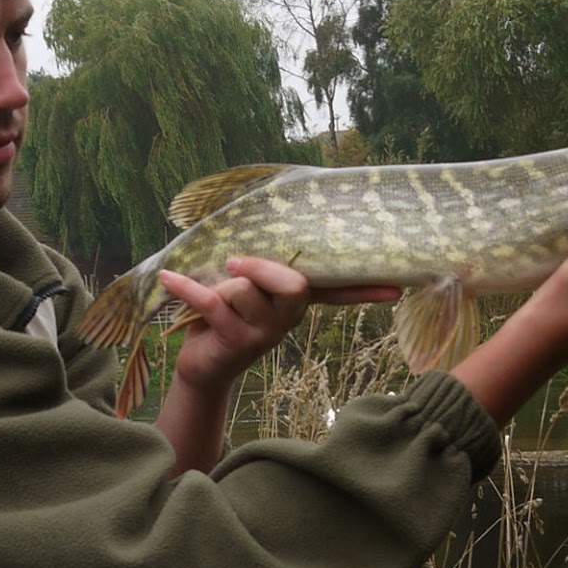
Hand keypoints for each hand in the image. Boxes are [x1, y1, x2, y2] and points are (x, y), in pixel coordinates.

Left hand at [159, 257, 400, 396]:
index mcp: (298, 299)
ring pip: (244, 291)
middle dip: (262, 269)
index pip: (338, 291)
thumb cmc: (224, 309)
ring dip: (218, 284)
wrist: (202, 363)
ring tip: (207, 289)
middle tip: (235, 262)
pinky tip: (170, 276)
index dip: (366, 289)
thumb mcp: (245, 279)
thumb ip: (260, 255)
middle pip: (293, 285)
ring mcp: (265, 333)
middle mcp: (289, 317)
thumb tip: (259, 204)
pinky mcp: (235, 342)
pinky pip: (211, 303)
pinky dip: (186, 286)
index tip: (397, 288)